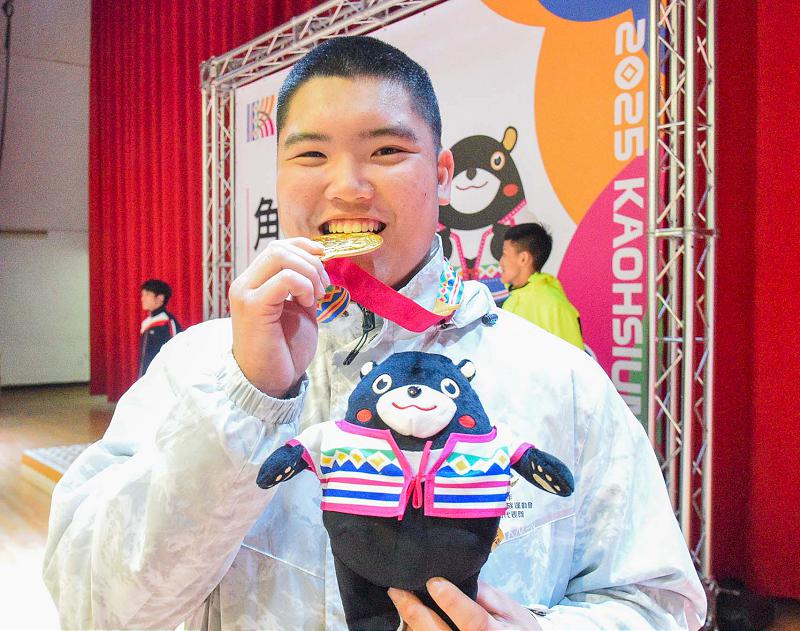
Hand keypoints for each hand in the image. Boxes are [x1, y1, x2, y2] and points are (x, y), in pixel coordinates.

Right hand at [229, 237, 328, 396]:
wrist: (270, 381)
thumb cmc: (284, 349)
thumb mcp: (299, 309)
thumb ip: (303, 287)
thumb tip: (320, 265)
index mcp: (255, 282)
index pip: (277, 247)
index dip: (303, 246)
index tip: (325, 255)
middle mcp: (245, 284)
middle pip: (278, 248)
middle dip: (310, 262)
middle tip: (324, 288)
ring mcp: (246, 294)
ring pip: (280, 257)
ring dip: (309, 273)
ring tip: (317, 297)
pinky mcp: (253, 307)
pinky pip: (284, 279)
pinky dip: (303, 286)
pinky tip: (308, 304)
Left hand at [388, 578, 542, 630]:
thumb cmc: (514, 628)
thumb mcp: (509, 608)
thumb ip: (485, 594)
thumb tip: (458, 575)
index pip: (473, 621)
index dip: (452, 602)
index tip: (434, 582)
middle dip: (415, 612)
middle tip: (397, 590)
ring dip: (409, 622)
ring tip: (397, 599)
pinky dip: (413, 630)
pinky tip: (406, 616)